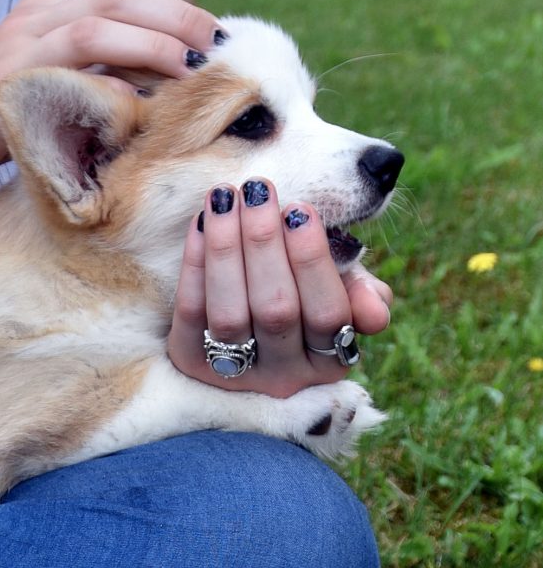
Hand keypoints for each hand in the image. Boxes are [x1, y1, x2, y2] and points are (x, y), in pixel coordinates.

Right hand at [0, 0, 219, 208]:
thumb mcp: (52, 84)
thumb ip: (97, 68)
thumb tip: (170, 71)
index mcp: (44, 9)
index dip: (175, 9)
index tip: (214, 36)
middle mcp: (30, 19)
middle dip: (176, 17)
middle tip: (218, 44)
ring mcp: (12, 53)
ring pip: (95, 28)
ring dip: (150, 44)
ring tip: (190, 67)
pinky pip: (62, 81)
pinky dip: (106, 88)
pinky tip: (137, 105)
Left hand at [168, 182, 393, 397]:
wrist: (245, 347)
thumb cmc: (305, 303)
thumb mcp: (341, 299)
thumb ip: (361, 294)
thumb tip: (377, 308)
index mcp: (329, 362)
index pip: (327, 313)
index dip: (313, 261)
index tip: (300, 210)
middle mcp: (283, 377)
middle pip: (276, 310)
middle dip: (265, 244)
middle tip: (258, 191)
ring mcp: (233, 374)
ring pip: (229, 313)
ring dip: (226, 249)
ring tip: (225, 197)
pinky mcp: (190, 362)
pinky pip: (190, 312)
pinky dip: (196, 264)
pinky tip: (202, 222)